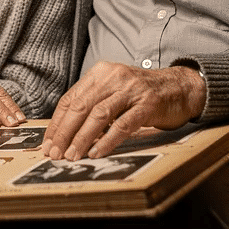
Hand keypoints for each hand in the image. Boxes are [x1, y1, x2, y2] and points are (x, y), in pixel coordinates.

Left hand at [44, 63, 204, 159]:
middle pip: (80, 106)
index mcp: (100, 73)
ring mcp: (131, 90)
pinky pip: (122, 124)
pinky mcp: (148, 103)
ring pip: (99, 115)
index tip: (48, 143)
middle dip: (64, 133)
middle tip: (55, 153)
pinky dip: (107, 140)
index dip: (57, 123)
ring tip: (72, 156)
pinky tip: (97, 153)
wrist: (180, 88)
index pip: (70, 99)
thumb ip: (92, 105)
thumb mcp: (113, 93)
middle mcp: (113, 77)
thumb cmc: (142, 95)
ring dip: (82, 138)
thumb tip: (65, 134)